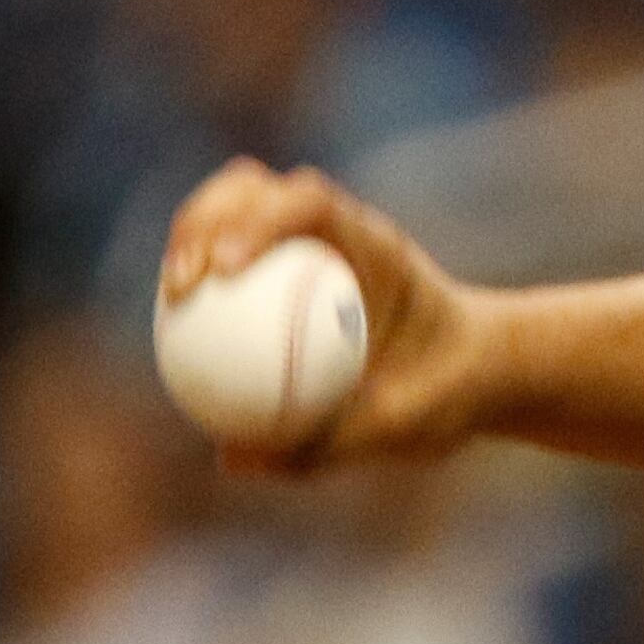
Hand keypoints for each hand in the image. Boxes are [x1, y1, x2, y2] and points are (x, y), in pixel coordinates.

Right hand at [158, 159, 495, 473]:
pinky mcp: (286, 262)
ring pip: (233, 209)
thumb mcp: (405, 428)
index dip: (258, 221)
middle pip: (256, 188)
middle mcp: (339, 230)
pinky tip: (177, 327)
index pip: (310, 203)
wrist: (471, 373)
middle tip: (182, 284)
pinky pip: (232, 260)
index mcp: (376, 247)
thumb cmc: (445, 397)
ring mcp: (310, 240)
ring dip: (191, 235)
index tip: (226, 272)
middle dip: (206, 220)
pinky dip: (201, 275)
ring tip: (172, 293)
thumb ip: (329, 444)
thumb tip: (230, 456)